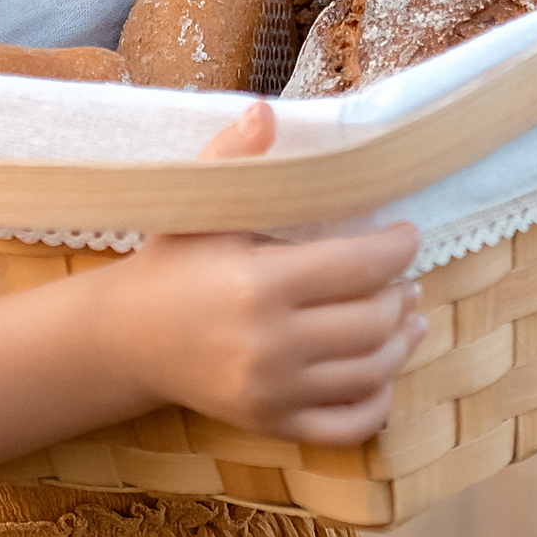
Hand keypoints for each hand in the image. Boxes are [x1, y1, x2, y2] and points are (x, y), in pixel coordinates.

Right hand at [88, 102, 424, 445]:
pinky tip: (381, 373)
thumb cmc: (172, 263)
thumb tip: (265, 111)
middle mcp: (269, 344)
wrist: (127, 339)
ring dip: (401, 344)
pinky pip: (346, 425)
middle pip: (372, 323)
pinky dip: (376, 402)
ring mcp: (271, 392)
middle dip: (401, 296)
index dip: (396, 249)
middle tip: (406, 278)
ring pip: (369, 373)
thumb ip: (234, 158)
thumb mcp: (195, 206)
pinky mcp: (269, 424)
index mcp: (257, 283)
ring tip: (408, 319)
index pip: (357, 267)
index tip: (406, 235)